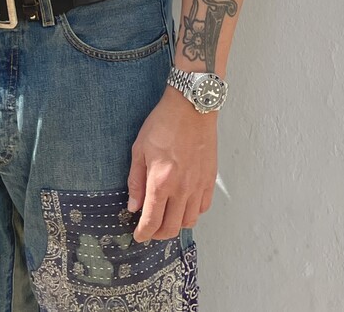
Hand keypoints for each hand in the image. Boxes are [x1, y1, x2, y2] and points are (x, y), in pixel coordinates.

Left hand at [127, 88, 217, 240]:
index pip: (152, 221)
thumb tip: (133, 207)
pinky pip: (203, 208)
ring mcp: (198, 185)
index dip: (143, 233)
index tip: (138, 236)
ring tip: (166, 218)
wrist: (191, 106)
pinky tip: (184, 205)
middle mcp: (182, 189)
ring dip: (176, 225)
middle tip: (150, 229)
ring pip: (189, 222)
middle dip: (157, 234)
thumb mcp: (139, 149)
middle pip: (171, 228)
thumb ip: (136, 182)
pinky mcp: (210, 179)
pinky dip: (192, 213)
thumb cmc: (163, 123)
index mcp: (161, 182)